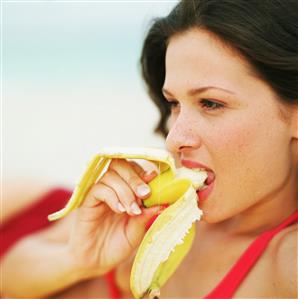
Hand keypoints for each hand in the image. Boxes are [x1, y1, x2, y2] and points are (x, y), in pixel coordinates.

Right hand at [67, 159, 159, 277]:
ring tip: (131, 210)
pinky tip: (119, 210)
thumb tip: (161, 203)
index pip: (134, 169)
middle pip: (121, 165)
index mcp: (126, 191)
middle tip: (145, 194)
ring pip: (110, 175)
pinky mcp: (87, 201)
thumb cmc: (117, 245)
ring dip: (125, 191)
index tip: (153, 179)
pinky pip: (98, 189)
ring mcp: (99, 193)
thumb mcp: (136, 231)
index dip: (144, 172)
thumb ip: (146, 216)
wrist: (95, 262)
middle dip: (135, 178)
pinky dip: (112, 197)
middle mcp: (112, 188)